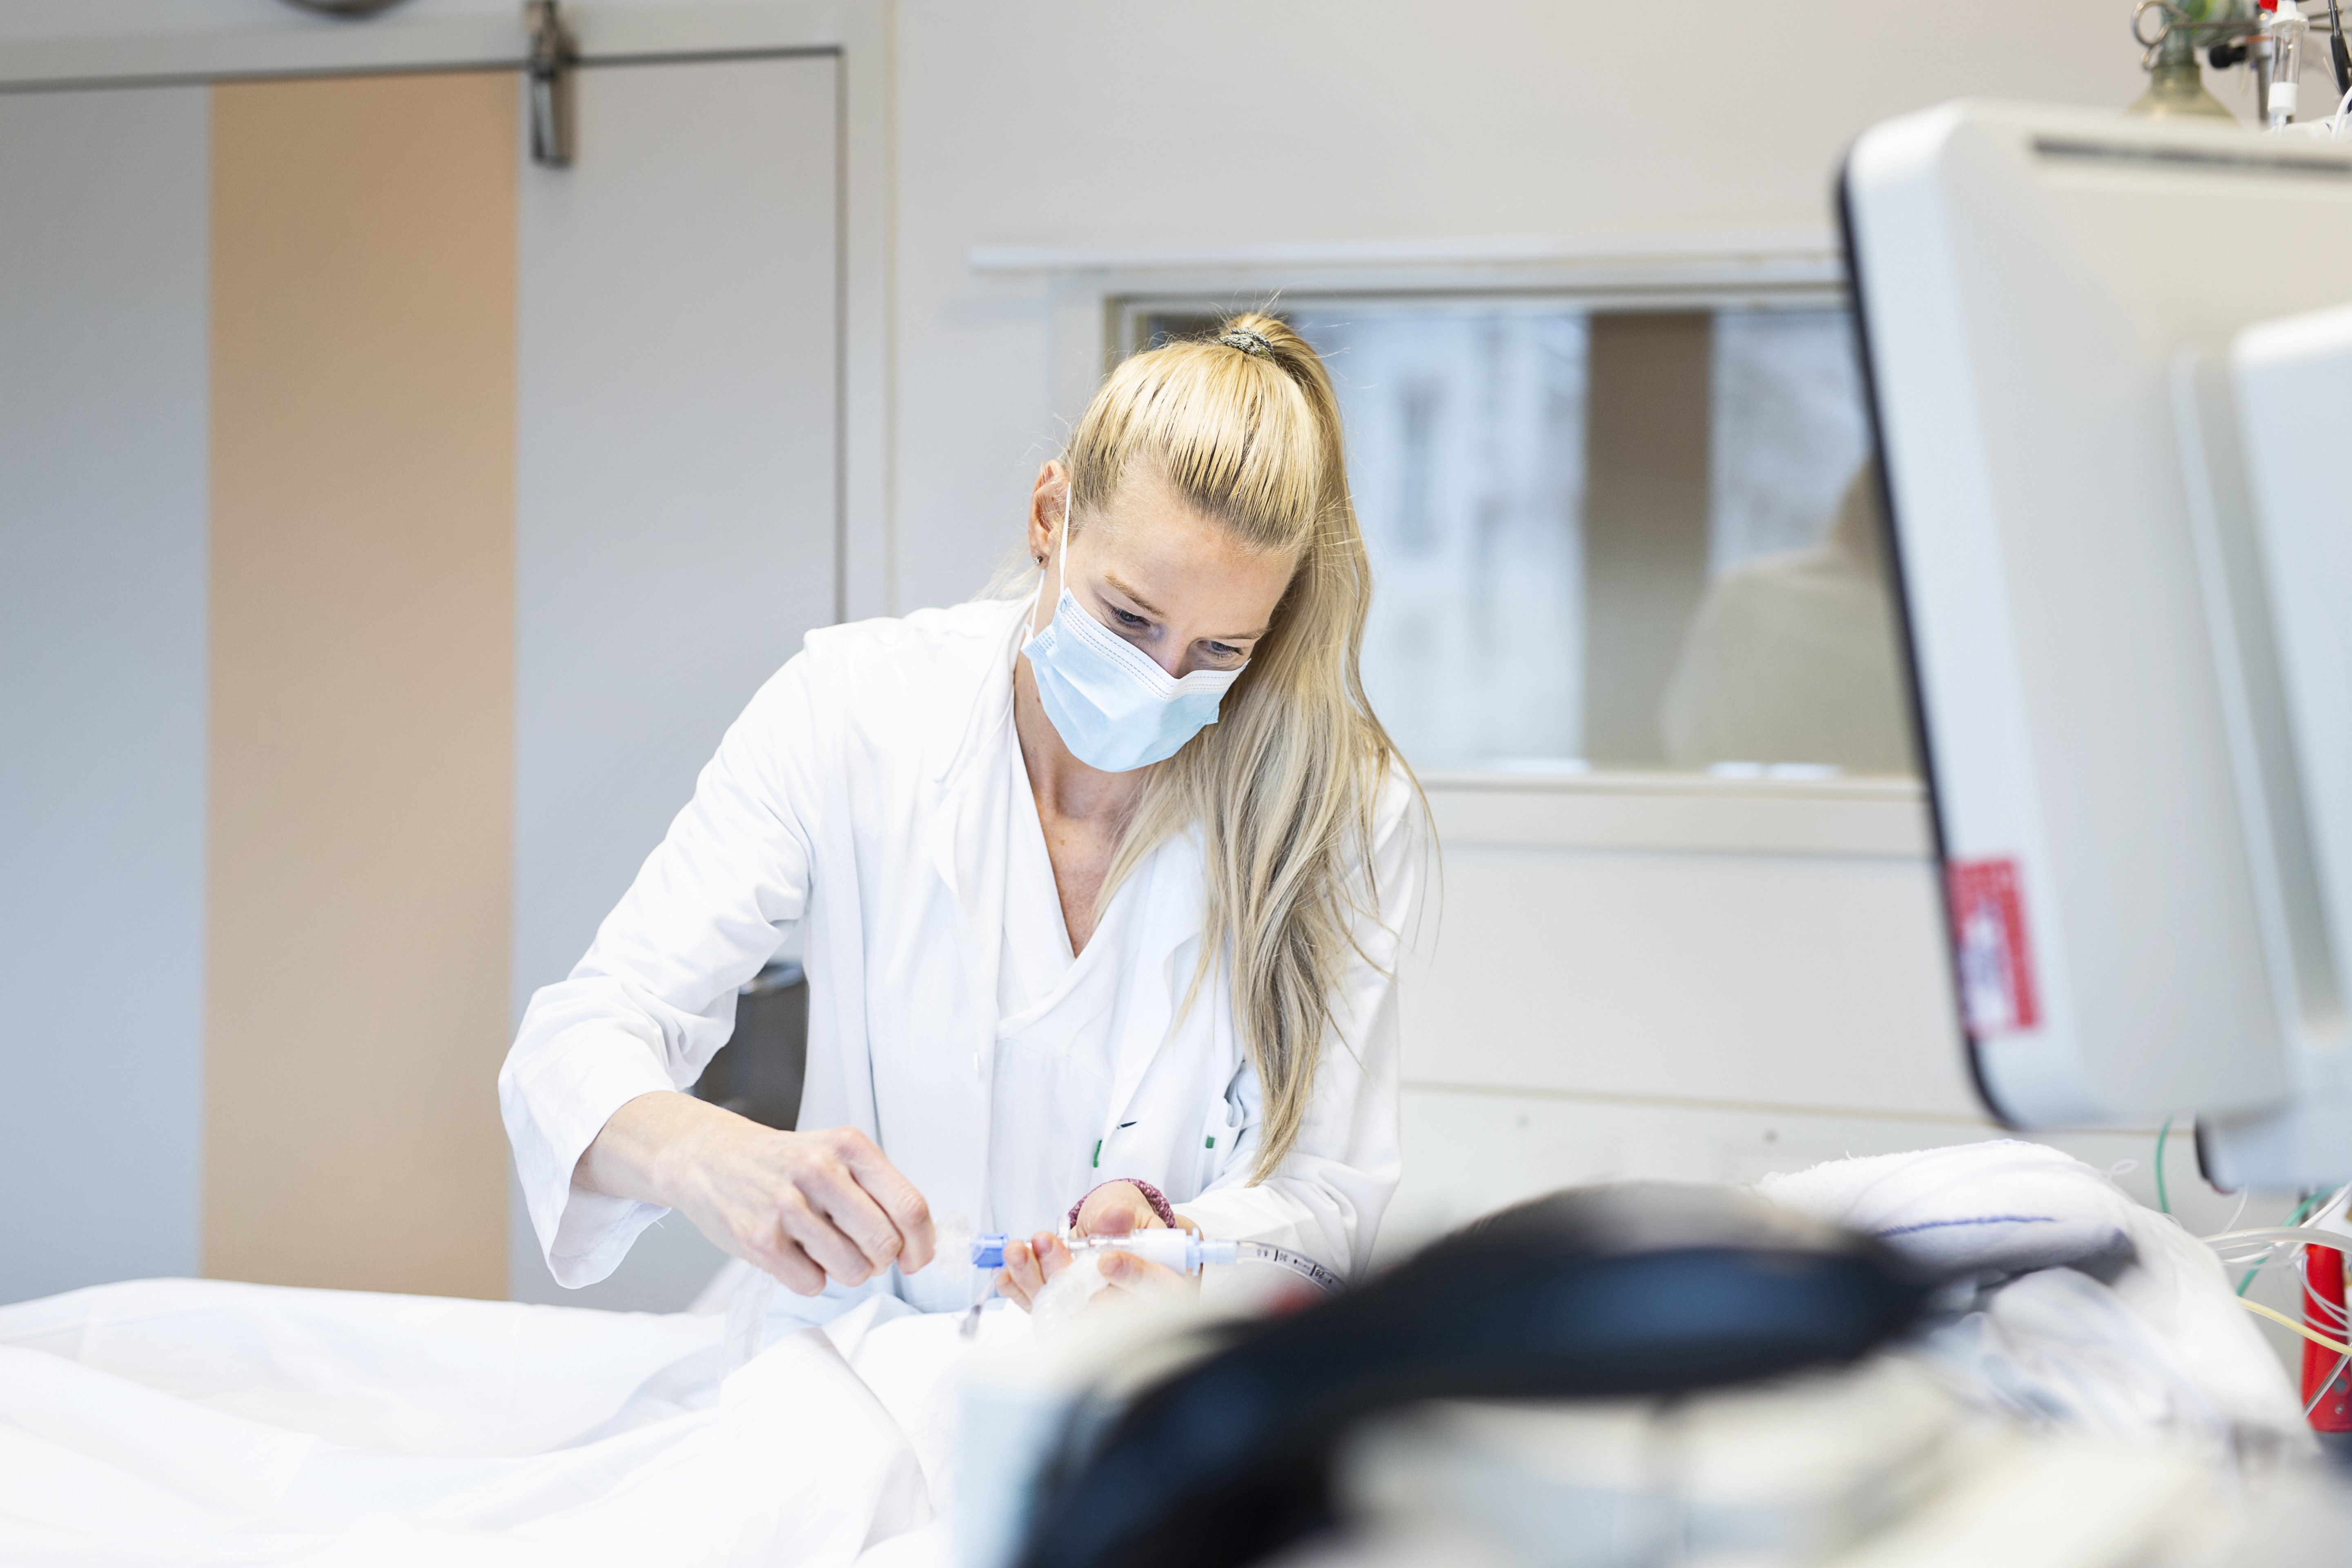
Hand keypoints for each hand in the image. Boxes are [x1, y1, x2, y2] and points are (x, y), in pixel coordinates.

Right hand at [576, 1092, 934, 1296]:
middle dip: (880, 1259)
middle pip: (885, 1244)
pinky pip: (813, 1284)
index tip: (917, 1259)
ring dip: (845, 1270)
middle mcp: (820, 1171)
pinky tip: (792, 1251)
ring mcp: (787, 1206)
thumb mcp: (834, 1155)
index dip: (922, 1244)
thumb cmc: (780, 1163)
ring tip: (821, 1246)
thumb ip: (878, 1192)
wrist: (708, 1157)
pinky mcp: (760, 1239)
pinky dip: (809, 1277)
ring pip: (853, 1270)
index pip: (910, 1207)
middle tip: (861, 1250)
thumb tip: (919, 1247)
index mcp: (849, 1146)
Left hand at [994, 1182, 1197, 1312]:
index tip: (1106, 1260)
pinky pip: (1042, 1309)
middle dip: (1065, 1275)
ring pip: (1064, 1309)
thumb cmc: (1128, 1221)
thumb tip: (1117, 1216)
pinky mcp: (1063, 1313)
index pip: (1154, 1288)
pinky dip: (1020, 1291)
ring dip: (1034, 1279)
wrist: (1108, 1227)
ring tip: (1016, 1251)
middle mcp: (1128, 1306)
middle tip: (1044, 1243)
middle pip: (1101, 1306)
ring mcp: (1091, 1313)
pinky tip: (1004, 1274)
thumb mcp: (1133, 1211)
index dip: (1131, 1276)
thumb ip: (1125, 1215)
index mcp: (1161, 1281)